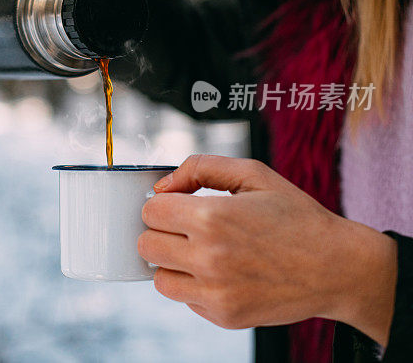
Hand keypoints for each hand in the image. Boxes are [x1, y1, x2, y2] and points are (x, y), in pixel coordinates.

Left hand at [138, 154, 397, 345]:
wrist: (338, 267)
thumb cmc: (295, 216)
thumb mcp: (253, 174)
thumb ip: (200, 168)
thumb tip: (160, 187)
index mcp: (212, 217)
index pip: (150, 211)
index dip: (163, 205)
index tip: (179, 206)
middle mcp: (209, 258)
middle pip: (146, 244)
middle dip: (163, 232)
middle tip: (188, 229)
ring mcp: (216, 292)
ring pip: (159, 277)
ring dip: (173, 263)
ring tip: (202, 252)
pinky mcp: (224, 316)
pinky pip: (185, 300)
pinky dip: (195, 286)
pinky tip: (222, 273)